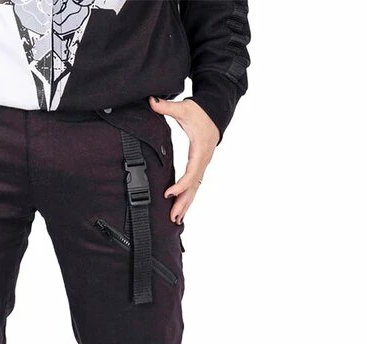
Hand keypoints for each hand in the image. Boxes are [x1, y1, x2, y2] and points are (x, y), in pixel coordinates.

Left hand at [148, 97, 219, 224]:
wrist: (215, 112)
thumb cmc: (200, 112)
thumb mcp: (184, 108)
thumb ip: (166, 106)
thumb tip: (151, 101)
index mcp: (200, 150)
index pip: (191, 173)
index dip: (180, 185)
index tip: (168, 194)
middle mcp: (203, 160)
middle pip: (193, 186)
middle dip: (183, 202)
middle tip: (173, 217)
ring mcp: (202, 165)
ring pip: (194, 189)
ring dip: (186, 205)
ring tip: (176, 220)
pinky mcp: (199, 166)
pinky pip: (194, 186)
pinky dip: (187, 198)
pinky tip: (181, 210)